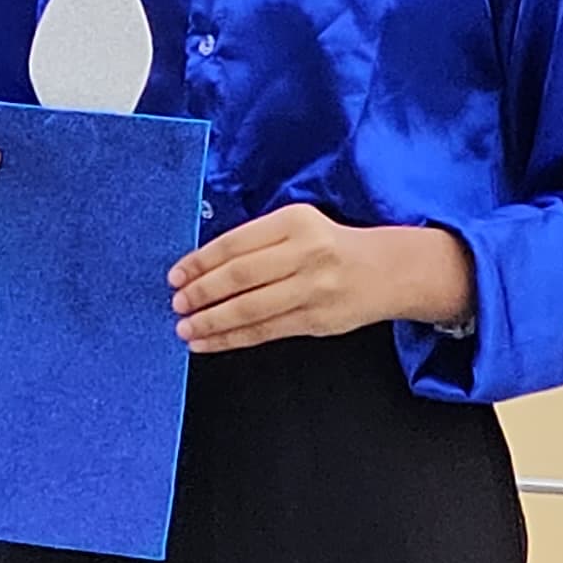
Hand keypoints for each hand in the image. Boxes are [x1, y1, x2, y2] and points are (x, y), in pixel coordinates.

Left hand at [169, 205, 472, 354]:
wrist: (386, 270)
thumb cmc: (331, 246)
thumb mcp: (298, 226)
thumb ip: (257, 241)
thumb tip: (202, 267)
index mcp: (295, 221)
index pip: (236, 243)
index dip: (200, 262)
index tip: (176, 275)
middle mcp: (305, 252)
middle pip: (240, 276)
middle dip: (201, 293)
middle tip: (177, 303)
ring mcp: (313, 289)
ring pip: (250, 309)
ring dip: (211, 321)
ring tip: (185, 327)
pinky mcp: (317, 320)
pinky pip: (264, 332)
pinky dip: (231, 338)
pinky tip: (208, 342)